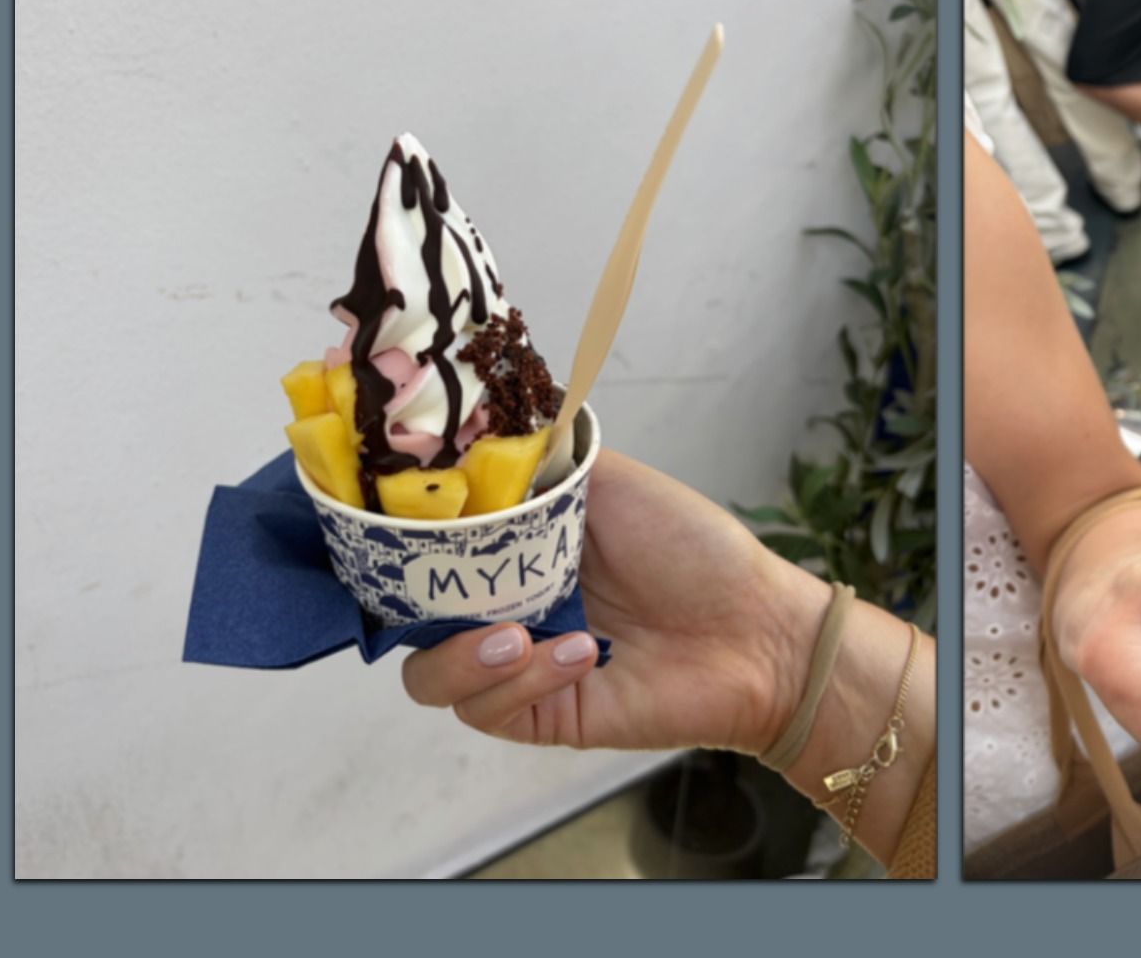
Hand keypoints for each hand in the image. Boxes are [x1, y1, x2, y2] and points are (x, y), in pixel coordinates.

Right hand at [400, 449, 822, 755]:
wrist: (757, 628)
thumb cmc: (694, 551)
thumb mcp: (611, 483)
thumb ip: (538, 462)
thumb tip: (471, 425)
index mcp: (514, 549)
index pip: (424, 552)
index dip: (396, 543)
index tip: (383, 523)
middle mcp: (505, 607)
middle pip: (410, 616)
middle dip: (413, 600)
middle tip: (444, 581)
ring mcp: (519, 665)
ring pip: (429, 675)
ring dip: (464, 655)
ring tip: (517, 634)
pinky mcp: (542, 715)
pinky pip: (488, 709)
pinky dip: (523, 680)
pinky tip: (579, 655)